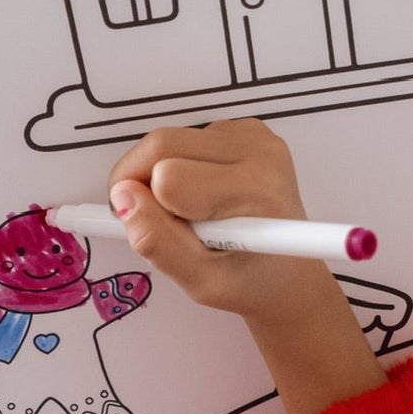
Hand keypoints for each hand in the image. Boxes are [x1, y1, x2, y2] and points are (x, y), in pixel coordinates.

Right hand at [107, 119, 383, 413]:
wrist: (290, 277)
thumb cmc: (252, 283)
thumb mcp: (201, 283)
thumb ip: (158, 243)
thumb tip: (122, 199)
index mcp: (254, 193)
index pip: (169, 178)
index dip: (147, 206)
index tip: (153, 232)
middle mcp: (258, 154)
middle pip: (162, 145)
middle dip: (140, 183)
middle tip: (152, 222)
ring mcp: (255, 137)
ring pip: (170, 140)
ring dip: (162, 177)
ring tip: (191, 217)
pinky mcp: (247, 130)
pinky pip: (188, 139)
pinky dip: (181, 167)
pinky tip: (203, 198)